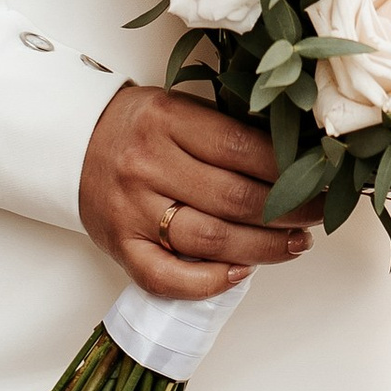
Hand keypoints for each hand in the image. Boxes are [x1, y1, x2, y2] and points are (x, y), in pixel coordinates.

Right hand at [78, 83, 310, 300]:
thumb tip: (295, 160)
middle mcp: (147, 164)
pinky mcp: (120, 246)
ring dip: (263, 248)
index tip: (318, 179)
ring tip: (295, 244)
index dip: (287, 170)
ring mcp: (132, 209)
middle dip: (287, 212)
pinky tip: (242, 273)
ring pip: (210, 240)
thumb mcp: (178, 108)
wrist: (72, 144)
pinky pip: (166, 277)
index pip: (241, 148)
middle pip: (233, 198)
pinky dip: (209, 282)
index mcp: (167, 120)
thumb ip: (224, 131)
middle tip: (317, 215)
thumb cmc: (139, 127)